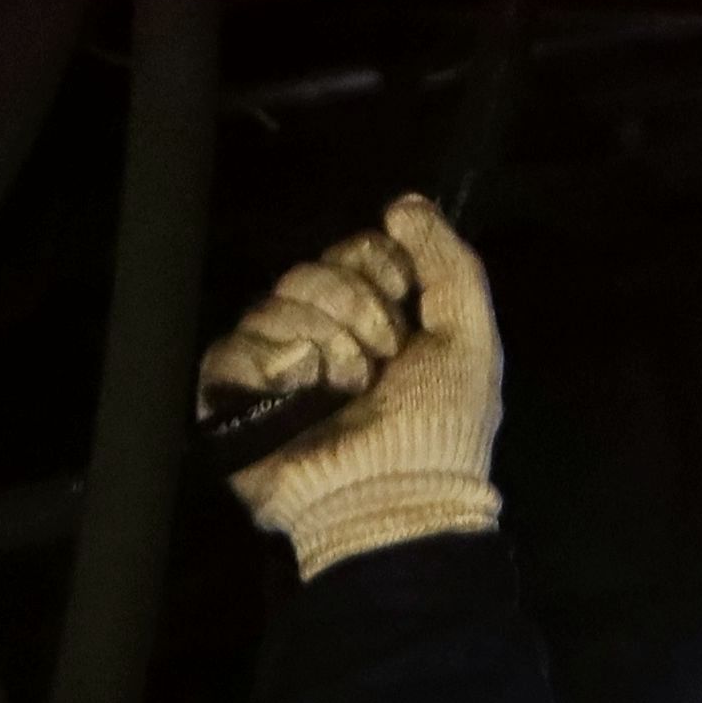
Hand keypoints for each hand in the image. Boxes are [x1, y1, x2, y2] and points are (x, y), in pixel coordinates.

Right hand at [198, 194, 503, 575]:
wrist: (400, 499)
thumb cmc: (441, 429)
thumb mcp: (470, 337)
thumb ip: (449, 262)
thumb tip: (404, 203)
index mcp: (376, 322)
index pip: (355, 251)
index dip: (377, 268)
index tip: (404, 310)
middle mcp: (324, 338)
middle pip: (311, 271)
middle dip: (353, 306)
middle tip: (380, 361)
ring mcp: (278, 369)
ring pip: (273, 303)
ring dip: (322, 341)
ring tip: (348, 389)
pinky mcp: (238, 402)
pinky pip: (232, 347)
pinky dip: (272, 364)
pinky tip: (303, 391)